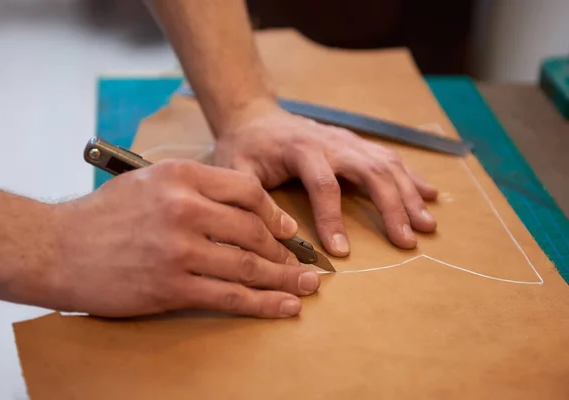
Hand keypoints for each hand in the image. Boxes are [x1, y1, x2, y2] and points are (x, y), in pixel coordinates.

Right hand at [44, 160, 319, 317]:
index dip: (274, 213)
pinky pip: (229, 296)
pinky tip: (284, 307)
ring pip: (248, 265)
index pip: (247, 190)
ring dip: (284, 279)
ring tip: (307, 287)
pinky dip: (263, 303)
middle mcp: (183, 207)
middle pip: (254, 230)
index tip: (287, 230)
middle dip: (285, 251)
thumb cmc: (102, 215)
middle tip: (304, 264)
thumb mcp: (149, 181)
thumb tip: (242, 211)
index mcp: (181, 175)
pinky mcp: (171, 286)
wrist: (54, 247)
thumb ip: (195, 188)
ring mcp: (179, 248)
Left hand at [213, 103, 437, 255]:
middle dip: (392, 207)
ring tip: (426, 225)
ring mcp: (348, 141)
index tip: (342, 252)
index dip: (333, 219)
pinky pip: (389, 158)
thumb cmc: (244, 147)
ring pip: (386, 164)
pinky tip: (430, 194)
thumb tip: (281, 235)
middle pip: (370, 172)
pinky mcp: (355, 144)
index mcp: (301, 149)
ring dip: (409, 194)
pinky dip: (411, 177)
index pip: (323, 185)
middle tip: (407, 241)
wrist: (255, 116)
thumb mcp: (234, 170)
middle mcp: (332, 142)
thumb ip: (250, 199)